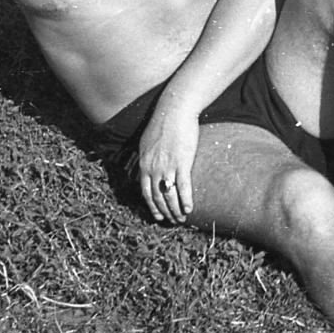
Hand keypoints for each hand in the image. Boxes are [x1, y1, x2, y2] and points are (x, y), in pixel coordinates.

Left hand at [137, 108, 199, 223]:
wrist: (174, 111)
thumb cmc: (163, 123)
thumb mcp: (147, 141)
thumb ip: (147, 156)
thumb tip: (146, 166)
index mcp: (144, 164)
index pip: (145, 192)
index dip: (152, 206)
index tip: (158, 215)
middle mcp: (153, 168)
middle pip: (158, 197)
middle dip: (165, 212)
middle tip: (172, 221)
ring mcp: (167, 166)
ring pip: (169, 195)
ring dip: (175, 210)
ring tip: (181, 219)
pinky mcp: (182, 162)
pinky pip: (183, 186)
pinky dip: (185, 200)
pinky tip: (189, 209)